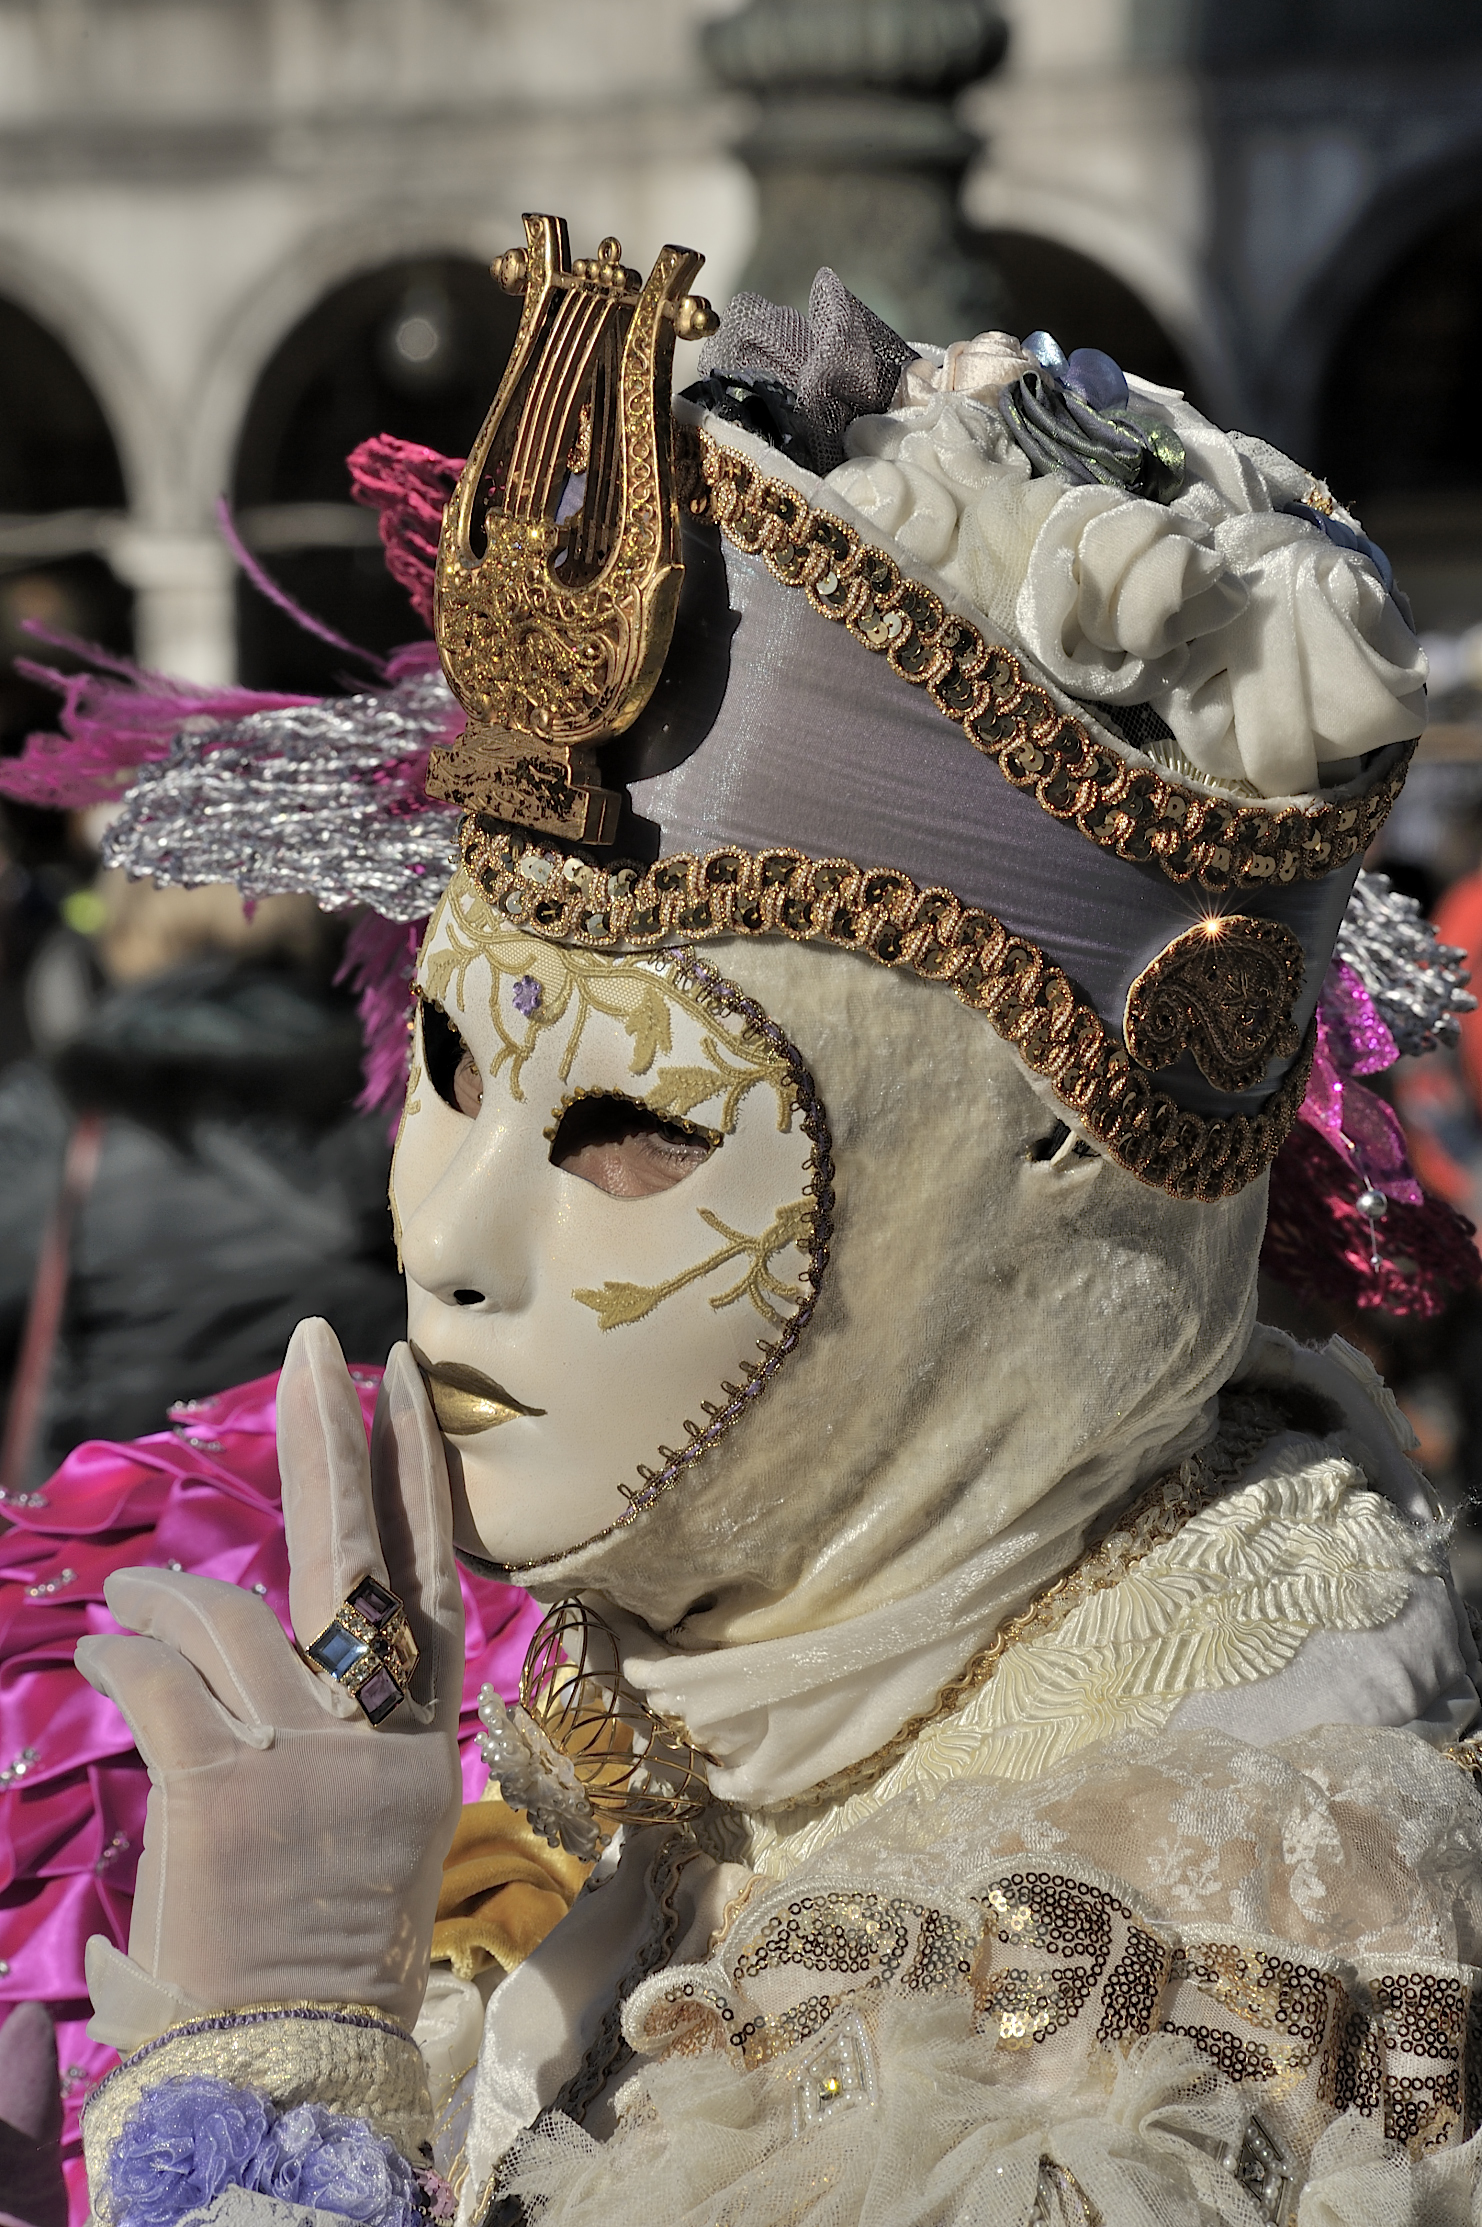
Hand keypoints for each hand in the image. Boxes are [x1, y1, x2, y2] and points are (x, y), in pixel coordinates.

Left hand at [76, 1321, 464, 2031]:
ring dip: (166, 1591)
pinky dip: (121, 1654)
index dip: (423, 1475)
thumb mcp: (368, 1836)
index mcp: (424, 1747)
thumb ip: (345, 1732)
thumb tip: (291, 1643)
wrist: (290, 2068)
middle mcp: (380, 1738)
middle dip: (335, 1436)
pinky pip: (160, 1681)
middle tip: (316, 1342)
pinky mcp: (226, 1790)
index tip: (405, 1383)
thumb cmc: (316, 1958)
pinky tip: (100, 1649)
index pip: (436, 1580)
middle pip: (364, 1555)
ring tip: (128, 1598)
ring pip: (230, 1615)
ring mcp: (307, 1759)